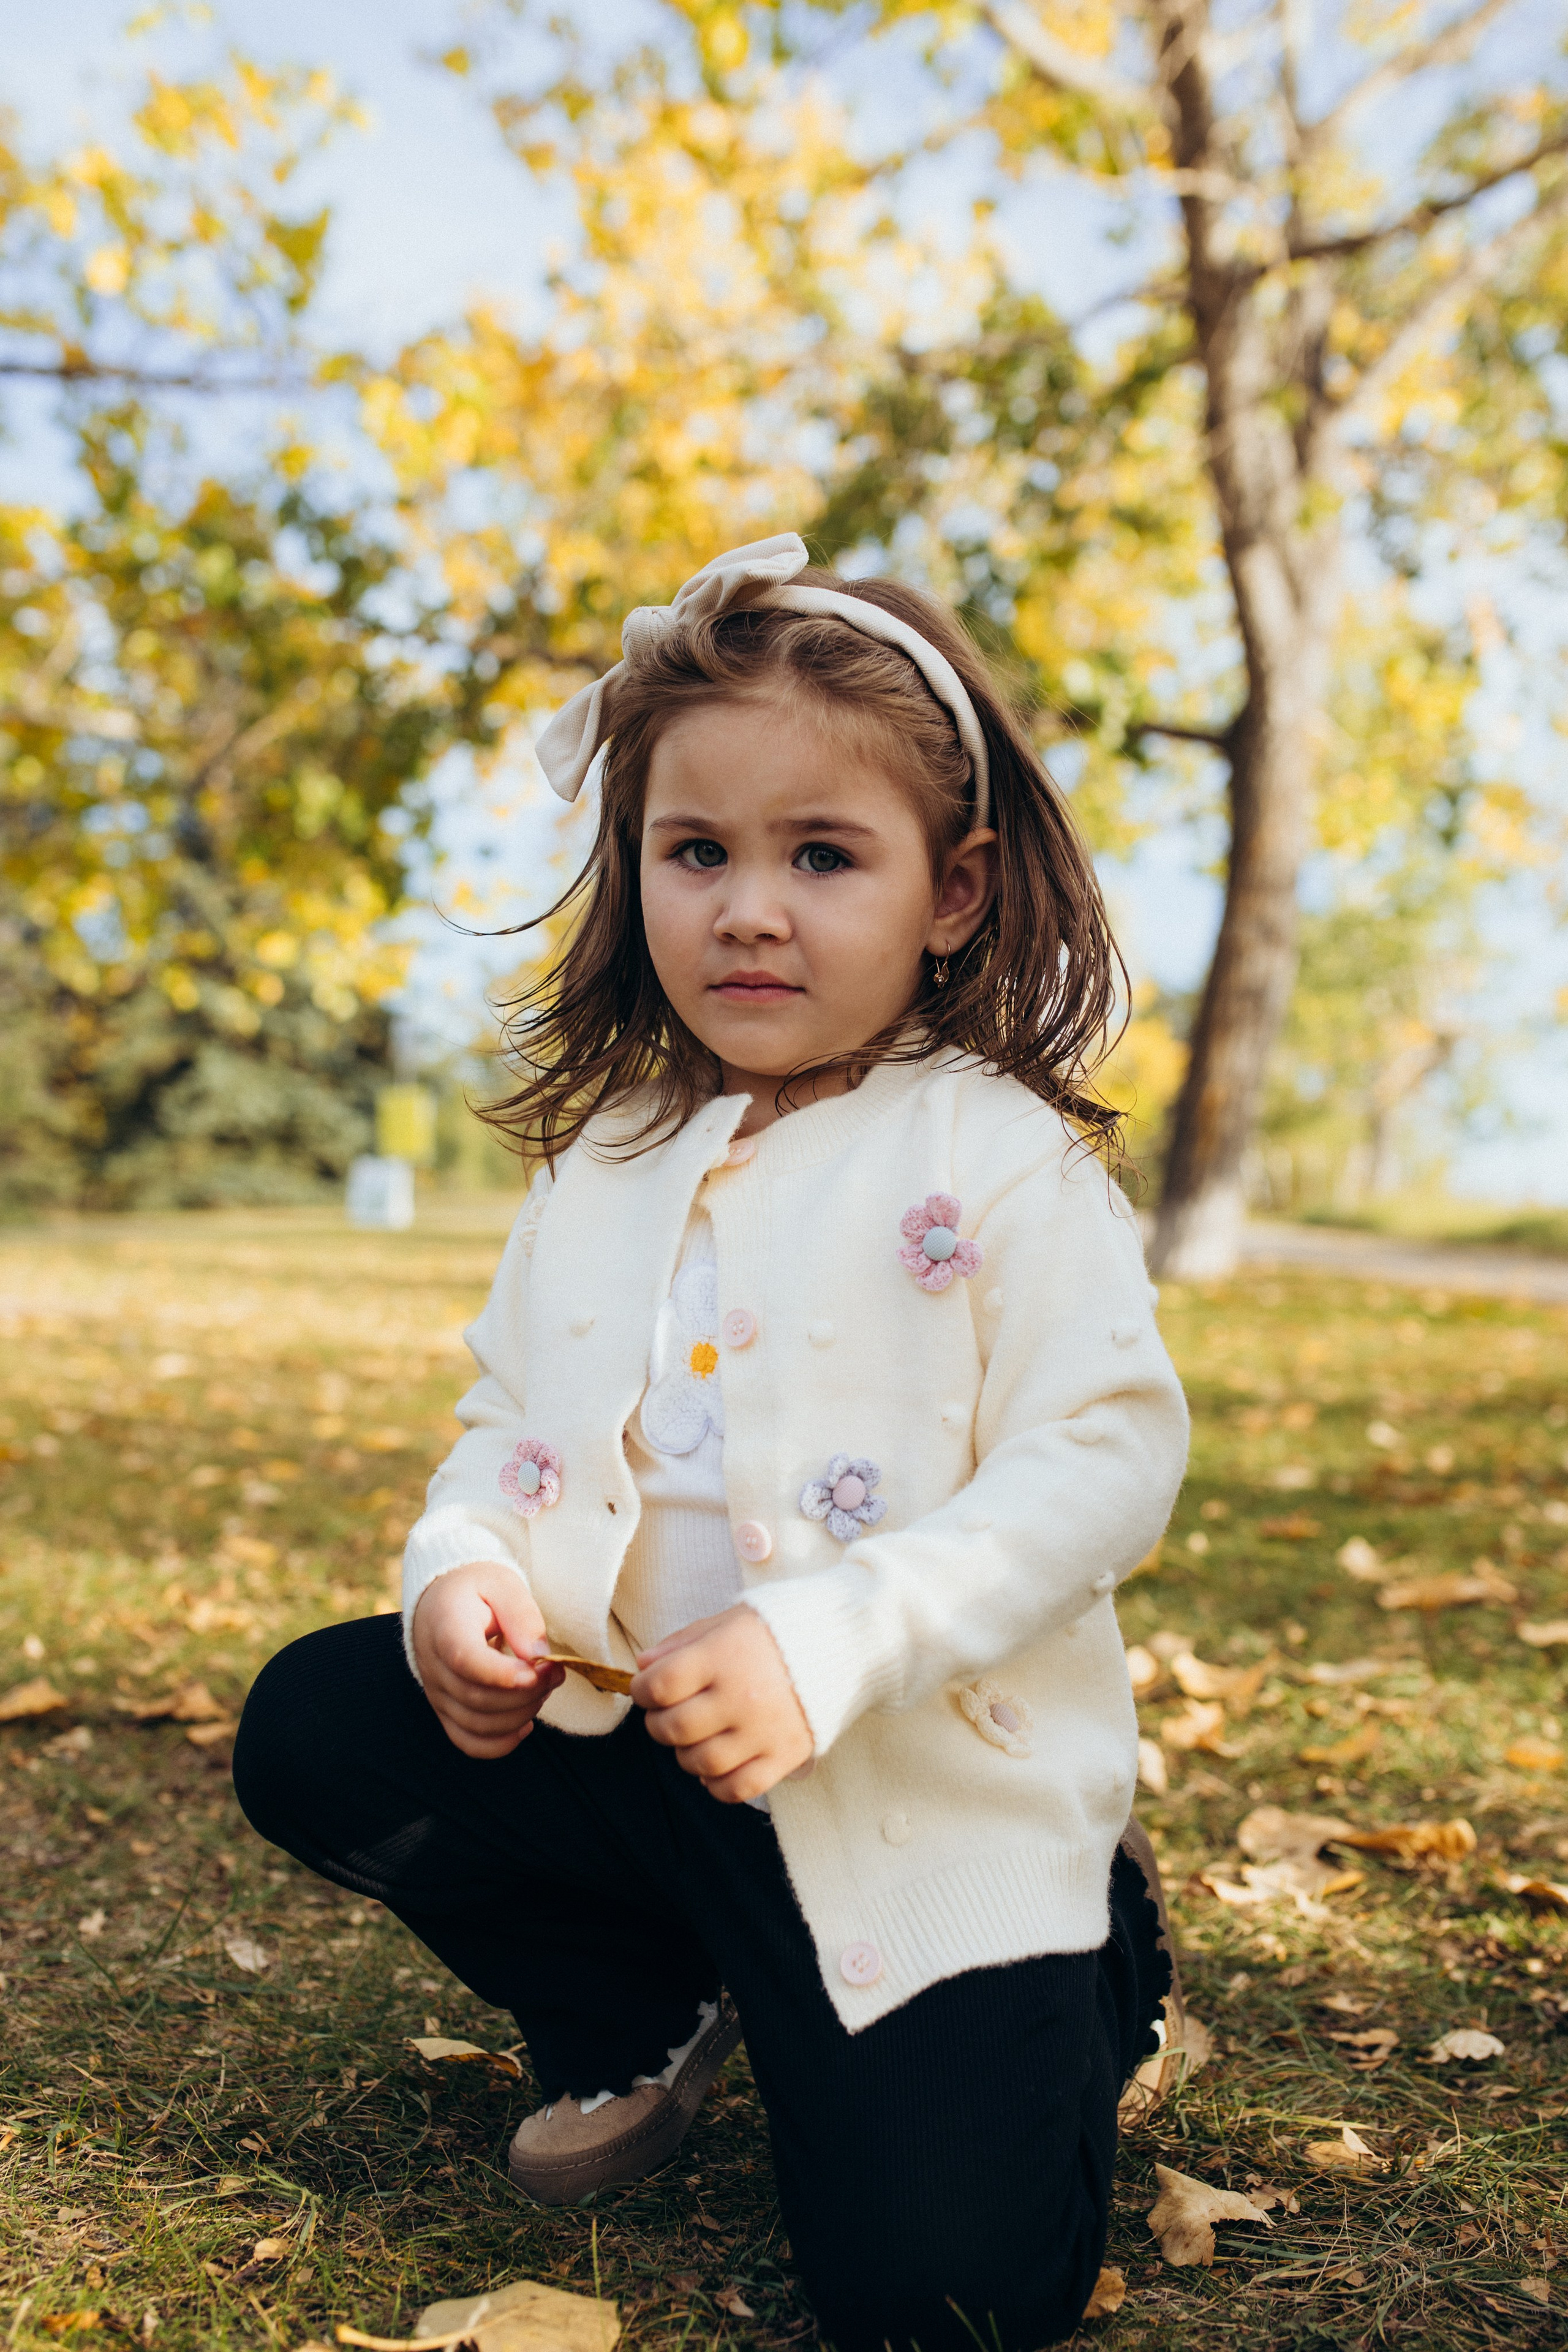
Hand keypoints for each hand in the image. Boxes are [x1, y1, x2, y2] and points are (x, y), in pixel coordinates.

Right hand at [411, 1562, 563, 1758]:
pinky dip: (501, 1743)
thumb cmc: (476, 1590)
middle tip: (556, 1671)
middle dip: (527, 1693)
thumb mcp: (503, 1584)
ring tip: (544, 1688)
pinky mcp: (446, 1711)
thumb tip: (538, 1655)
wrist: (440, 1602)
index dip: (503, 1674)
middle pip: (478, 1699)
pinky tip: (526, 1724)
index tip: (538, 1670)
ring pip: (478, 1726)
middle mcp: (434, 1666)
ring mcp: (437, 1693)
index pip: (465, 1660)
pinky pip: (469, 1742)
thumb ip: (521, 1615)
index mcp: (445, 1627)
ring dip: (521, 1714)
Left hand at [632, 1604, 813, 1803]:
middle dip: (659, 1723)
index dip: (640, 1691)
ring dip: (685, 1755)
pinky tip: (718, 1764)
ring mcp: (764, 1731)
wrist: (844, 1643)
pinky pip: (737, 1789)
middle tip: (668, 1713)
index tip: (645, 1689)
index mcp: (723, 1656)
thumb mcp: (727, 1622)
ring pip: (700, 1763)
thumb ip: (681, 1644)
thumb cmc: (778, 1629)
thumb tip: (642, 1669)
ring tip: (696, 1737)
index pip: (659, 1686)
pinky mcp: (785, 1757)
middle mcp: (741, 1697)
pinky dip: (717, 1784)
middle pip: (674, 1728)